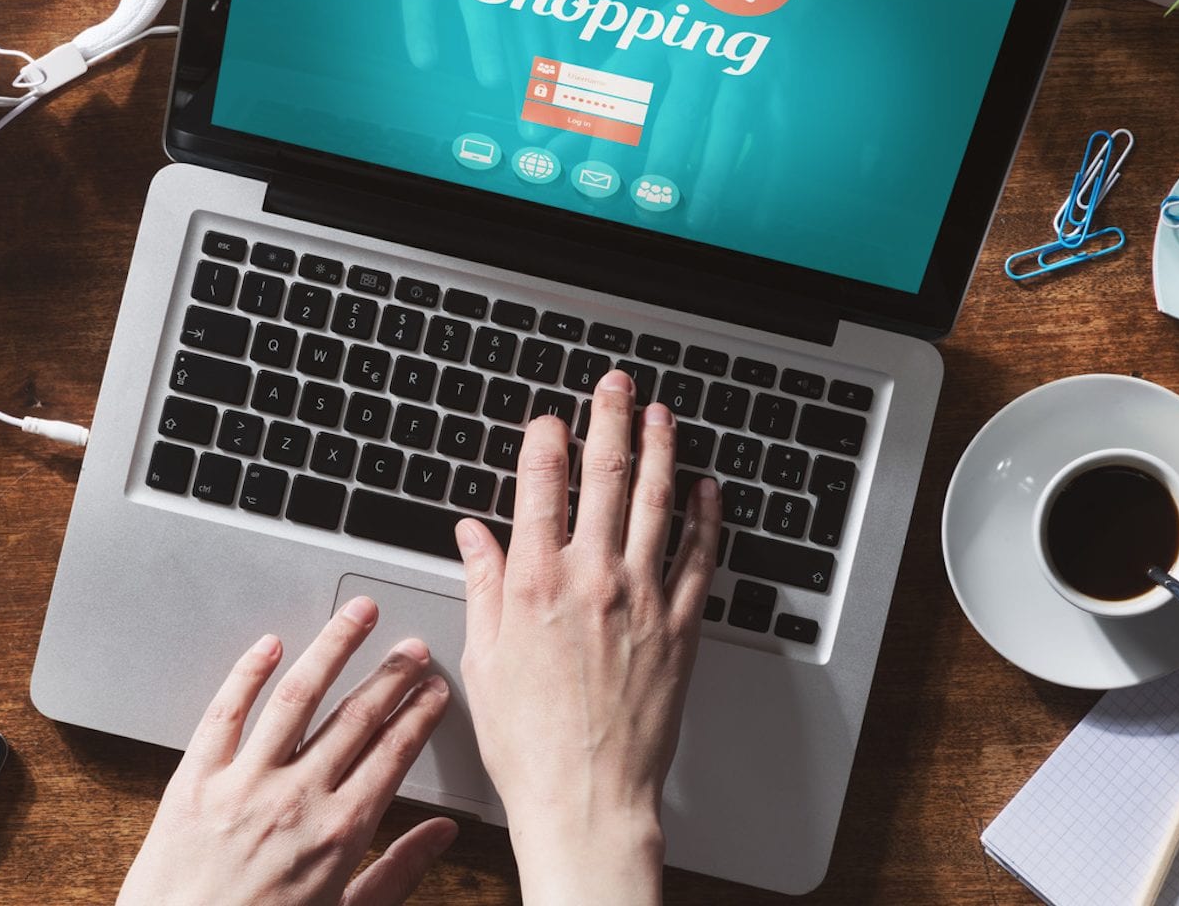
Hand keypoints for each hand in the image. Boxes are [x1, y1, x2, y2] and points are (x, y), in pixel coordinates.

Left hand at [118, 598, 457, 905]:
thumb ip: (398, 871)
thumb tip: (441, 836)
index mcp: (339, 834)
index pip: (393, 754)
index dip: (419, 715)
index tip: (434, 691)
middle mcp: (295, 800)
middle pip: (355, 717)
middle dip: (391, 674)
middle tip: (411, 647)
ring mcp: (243, 784)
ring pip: (297, 697)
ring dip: (333, 649)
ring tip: (357, 617)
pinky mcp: (194, 781)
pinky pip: (224, 712)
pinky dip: (248, 672)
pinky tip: (270, 644)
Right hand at [454, 371, 722, 904]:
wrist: (588, 794)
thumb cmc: (530, 740)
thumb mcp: (484, 657)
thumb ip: (482, 584)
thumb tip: (471, 536)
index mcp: (534, 583)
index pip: (540, 484)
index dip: (545, 440)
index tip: (548, 420)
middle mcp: (592, 578)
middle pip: (605, 475)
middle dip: (609, 419)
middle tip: (616, 384)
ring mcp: (643, 598)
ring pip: (658, 502)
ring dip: (661, 449)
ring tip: (662, 415)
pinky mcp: (681, 626)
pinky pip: (699, 555)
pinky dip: (705, 516)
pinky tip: (707, 488)